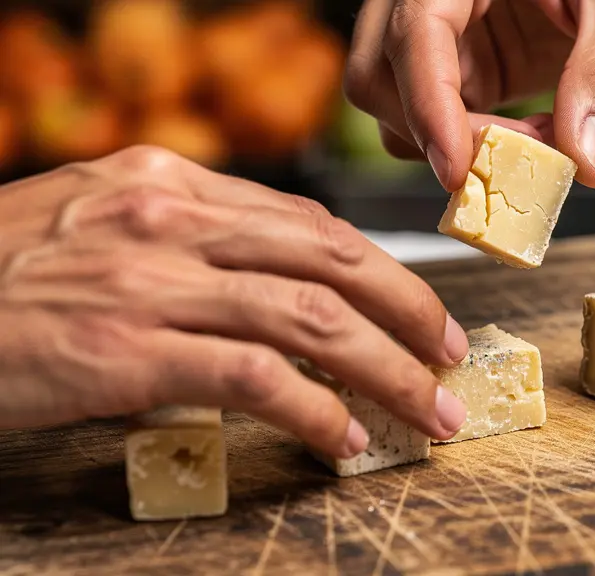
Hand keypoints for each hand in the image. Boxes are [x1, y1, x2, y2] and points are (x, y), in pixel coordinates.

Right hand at [0, 146, 468, 457]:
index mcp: (168, 183)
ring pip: (312, 321)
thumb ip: (186, 248)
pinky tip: (344, 439)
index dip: (380, 269)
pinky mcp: (127, 350)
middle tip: (450, 355)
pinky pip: (257, 380)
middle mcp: (169, 217)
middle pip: (330, 260)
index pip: (308, 222)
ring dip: (388, 372)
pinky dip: (316, 413)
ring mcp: (149, 281)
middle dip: (409, 312)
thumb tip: (273, 298)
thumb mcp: (96, 230)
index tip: (419, 310)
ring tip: (427, 411)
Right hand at [344, 0, 594, 190]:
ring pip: (393, 105)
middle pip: (379, 72)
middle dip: (438, 133)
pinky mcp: (456, 65)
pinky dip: (473, 147)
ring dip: (457, 145)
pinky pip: (432, 121)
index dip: (429, 103)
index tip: (458, 169)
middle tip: (521, 157)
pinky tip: (533, 138)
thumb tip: (585, 161)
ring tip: (541, 140)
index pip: (416, 30)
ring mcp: (439, 33)